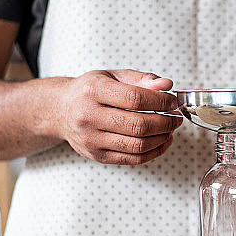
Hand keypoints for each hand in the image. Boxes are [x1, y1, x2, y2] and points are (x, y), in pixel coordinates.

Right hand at [57, 69, 182, 163]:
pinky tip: (162, 141)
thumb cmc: (90, 91)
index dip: (160, 101)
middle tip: (176, 117)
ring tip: (170, 129)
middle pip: (138, 125)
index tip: (172, 102)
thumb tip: (166, 86)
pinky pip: (133, 159)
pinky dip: (154, 152)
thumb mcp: (112, 76)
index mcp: (93, 91)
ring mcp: (91, 139)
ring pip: (137, 145)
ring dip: (162, 138)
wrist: (60, 110)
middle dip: (165, 122)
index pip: (135, 98)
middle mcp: (88, 116)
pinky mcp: (97, 156)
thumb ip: (141, 79)